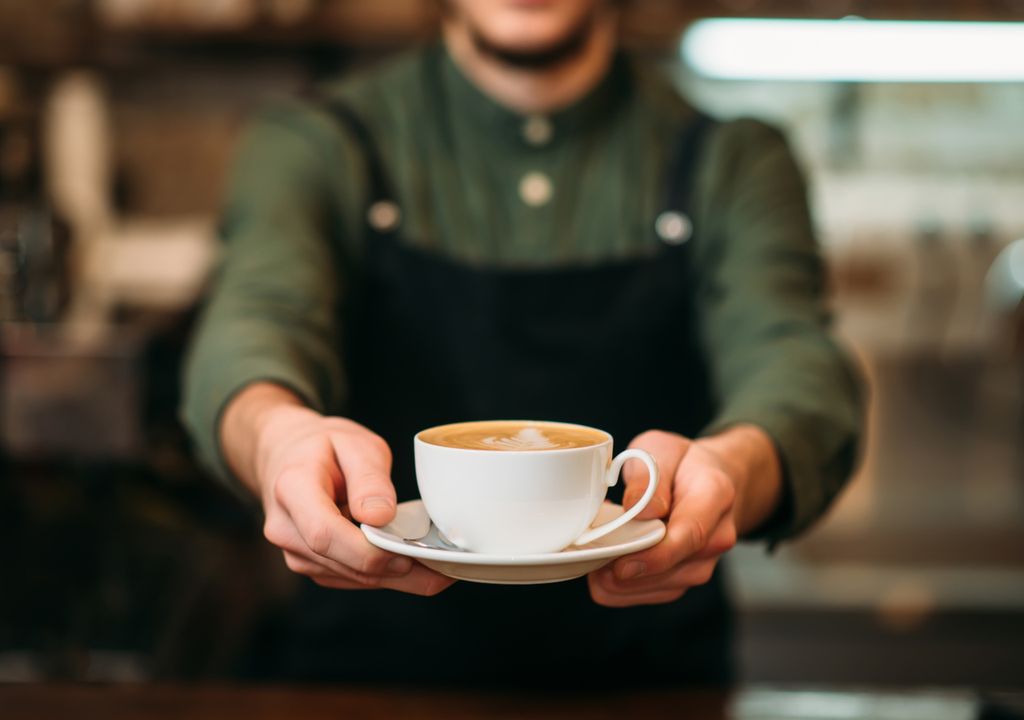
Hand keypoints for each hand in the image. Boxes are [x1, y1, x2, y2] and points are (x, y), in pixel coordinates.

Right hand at [223, 383, 453, 595]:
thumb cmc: (323, 446)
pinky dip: (385, 575)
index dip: (368, 551)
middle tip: (444, 567)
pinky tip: (416, 566)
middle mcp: (286, 529)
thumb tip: (381, 517)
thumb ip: (368, 478)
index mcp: (292, 489)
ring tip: (440, 568)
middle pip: (342, 563)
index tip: (408, 551)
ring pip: (351, 577)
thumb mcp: (353, 443)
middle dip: (395, 570)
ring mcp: (295, 552)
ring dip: (396, 578)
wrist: (288, 456)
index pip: (324, 534)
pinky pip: (351, 578)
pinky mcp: (312, 565)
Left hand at [587, 426, 780, 606]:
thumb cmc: (681, 463)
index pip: (691, 534)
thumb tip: (637, 509)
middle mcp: (717, 536)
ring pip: (658, 588)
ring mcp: (704, 562)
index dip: (655, 556)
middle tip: (588, 555)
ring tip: (593, 555)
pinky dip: (622, 586)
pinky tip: (602, 566)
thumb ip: (648, 476)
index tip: (621, 566)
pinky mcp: (685, 578)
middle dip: (626, 570)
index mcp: (715, 494)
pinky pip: (651, 594)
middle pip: (673, 568)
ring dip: (620, 581)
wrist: (710, 479)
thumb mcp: (660, 448)